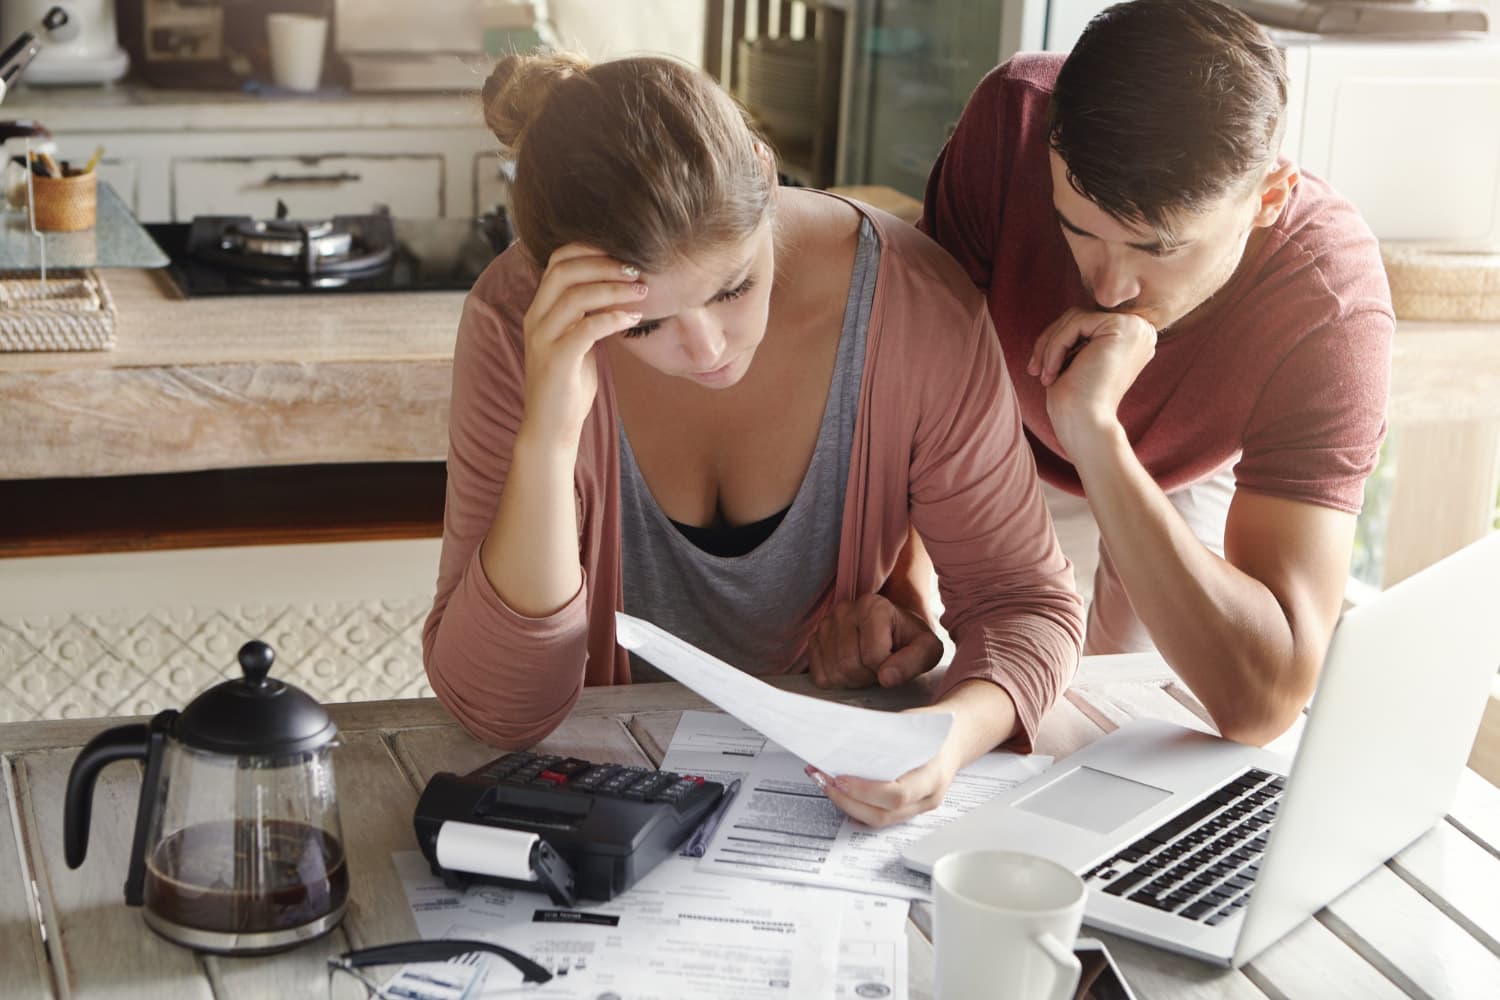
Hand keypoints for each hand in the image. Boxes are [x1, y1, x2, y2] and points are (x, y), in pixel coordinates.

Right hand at [519, 243, 649, 448]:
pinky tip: (634, 318)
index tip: (623, 254)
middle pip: (564, 270)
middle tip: (637, 270)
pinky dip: (613, 318)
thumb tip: (617, 289)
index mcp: (540, 309)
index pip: (557, 261)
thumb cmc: (569, 384)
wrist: (552, 427)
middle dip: (604, 264)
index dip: (589, 250)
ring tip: (643, 293)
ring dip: (614, 289)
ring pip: (576, 296)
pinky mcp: (556, 360)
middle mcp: (535, 318)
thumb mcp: (578, 341)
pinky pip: (586, 328)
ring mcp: (542, 339)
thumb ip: (587, 314)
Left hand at [805, 727, 960, 827]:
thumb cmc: (933, 728)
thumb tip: (844, 743)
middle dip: (848, 801)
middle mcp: (928, 798)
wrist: (955, 738)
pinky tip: (840, 792)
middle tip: (824, 782)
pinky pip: (880, 815)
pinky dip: (857, 806)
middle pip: (883, 814)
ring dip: (847, 805)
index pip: (896, 795)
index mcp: (933, 775)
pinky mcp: (908, 810)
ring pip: (879, 820)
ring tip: (825, 784)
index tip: (840, 778)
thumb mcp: (911, 725)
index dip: (864, 791)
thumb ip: (884, 737)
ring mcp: (919, 808)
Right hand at [807, 594, 943, 689]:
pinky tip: (849, 668)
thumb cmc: (909, 639)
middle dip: (868, 676)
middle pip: (849, 665)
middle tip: (879, 667)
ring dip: (853, 680)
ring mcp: (825, 624)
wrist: (890, 628)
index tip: (894, 660)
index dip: (887, 669)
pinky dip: (836, 680)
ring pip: (834, 672)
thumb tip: (886, 678)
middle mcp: (844, 610)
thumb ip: (914, 661)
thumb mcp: (927, 648)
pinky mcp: (814, 640)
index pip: (873, 656)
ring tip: (865, 667)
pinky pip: (818, 675)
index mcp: (873, 606)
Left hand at [1027, 307, 1156, 454]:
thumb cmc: (1077, 400)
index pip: (1085, 323)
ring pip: (1074, 318)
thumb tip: (1063, 319)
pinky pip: (1075, 324)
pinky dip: (1055, 347)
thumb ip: (1075, 336)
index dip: (1057, 340)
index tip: (1039, 366)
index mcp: (1130, 339)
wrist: (1086, 425)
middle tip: (1034, 369)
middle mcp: (1139, 329)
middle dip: (1050, 340)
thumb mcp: (1074, 359)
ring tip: (1042, 374)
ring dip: (1049, 346)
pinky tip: (1050, 373)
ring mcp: (1134, 326)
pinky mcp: (1122, 327)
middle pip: (1079, 316)